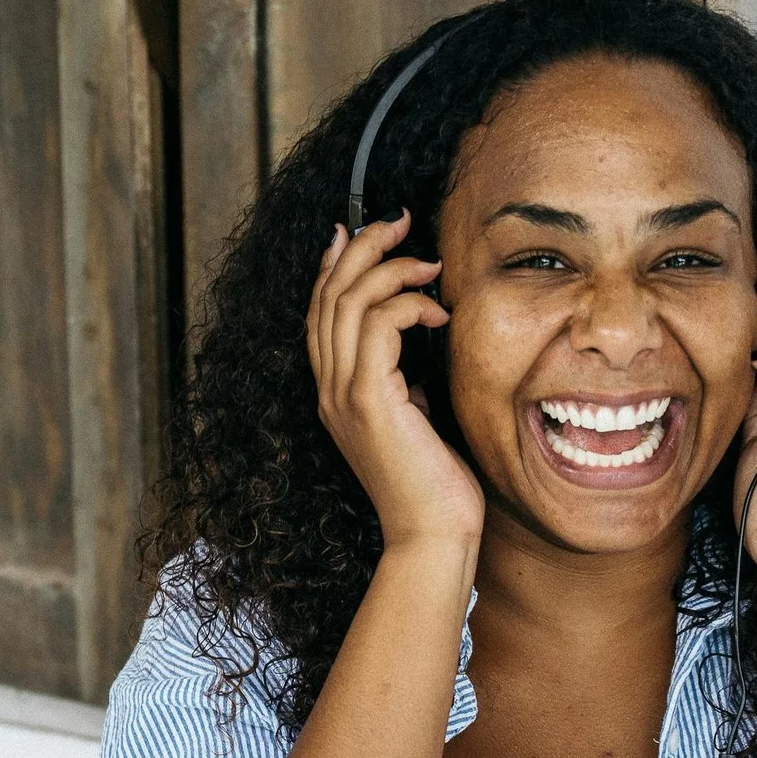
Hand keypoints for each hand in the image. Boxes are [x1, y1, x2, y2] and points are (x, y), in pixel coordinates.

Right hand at [307, 211, 482, 549]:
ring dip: (388, 268)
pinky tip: (437, 311)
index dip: (334, 265)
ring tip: (427, 262)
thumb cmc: (434, 484)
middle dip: (362, 247)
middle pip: (327, 295)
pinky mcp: (368, 401)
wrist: (431, 535)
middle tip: (398, 221)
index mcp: (335, 392)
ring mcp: (343, 395)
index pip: (320, 312)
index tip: (360, 230)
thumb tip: (414, 352)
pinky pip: (376, 327)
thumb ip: (402, 383)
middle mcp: (329, 390)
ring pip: (347, 302)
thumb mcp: (414, 419)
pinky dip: (406, 305)